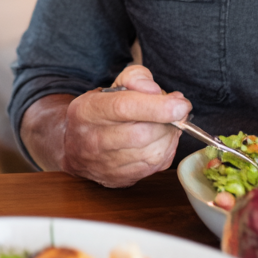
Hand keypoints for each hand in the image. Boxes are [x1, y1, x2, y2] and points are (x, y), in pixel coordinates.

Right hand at [20, 64, 191, 187]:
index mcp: (88, 111)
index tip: (181, 104)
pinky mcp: (120, 179)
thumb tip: (155, 91)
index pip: (124, 108)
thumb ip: (136, 78)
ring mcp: (105, 164)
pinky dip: (166, 151)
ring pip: (151, 154)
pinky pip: (155, 167)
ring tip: (169, 124)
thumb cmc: (100, 110)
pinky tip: (163, 139)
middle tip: (176, 110)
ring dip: (170, 137)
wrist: (75, 145)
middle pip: (141, 134)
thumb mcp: (113, 85)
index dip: (157, 106)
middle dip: (168, 122)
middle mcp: (93, 140)